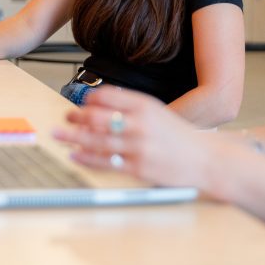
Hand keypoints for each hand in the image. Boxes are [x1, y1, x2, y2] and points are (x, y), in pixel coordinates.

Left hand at [52, 87, 214, 189]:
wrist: (205, 159)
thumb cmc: (179, 136)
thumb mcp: (157, 111)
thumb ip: (131, 106)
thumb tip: (99, 103)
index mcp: (145, 105)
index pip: (108, 95)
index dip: (89, 99)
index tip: (80, 103)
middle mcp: (140, 124)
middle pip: (98, 117)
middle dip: (77, 117)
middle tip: (65, 118)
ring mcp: (139, 147)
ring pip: (98, 140)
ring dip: (74, 137)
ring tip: (59, 135)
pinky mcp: (138, 168)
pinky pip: (106, 162)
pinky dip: (87, 158)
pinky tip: (75, 155)